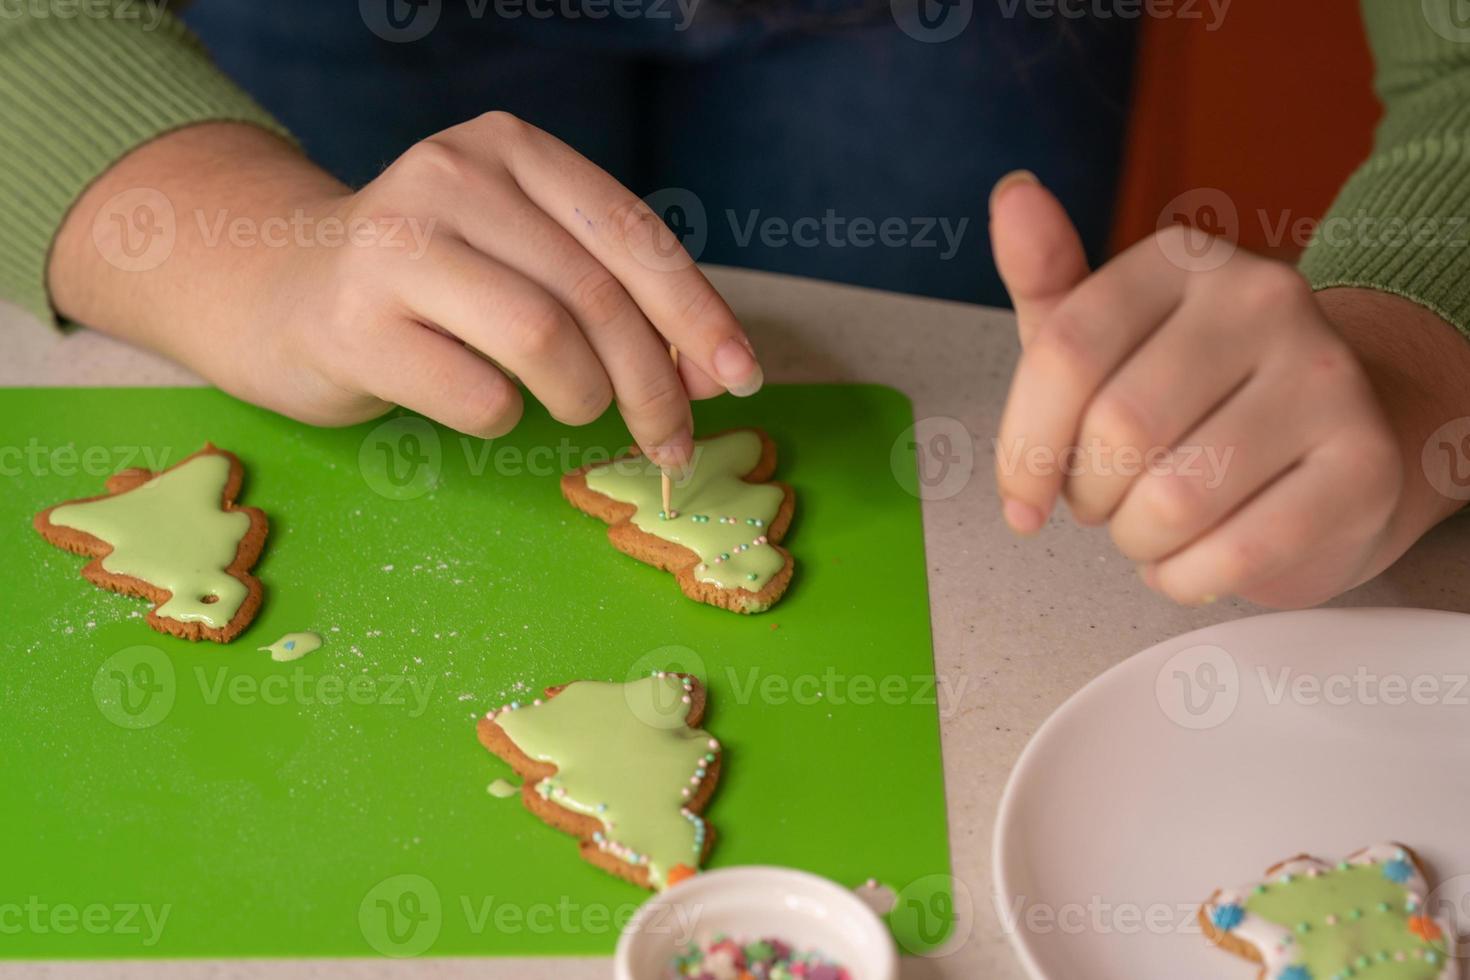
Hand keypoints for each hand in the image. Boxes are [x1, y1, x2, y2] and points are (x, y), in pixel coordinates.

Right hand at [51, 116, 763, 468]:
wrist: (276, 288)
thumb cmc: (428, 282)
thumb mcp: (523, 255)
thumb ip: (612, 294)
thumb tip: (711, 373)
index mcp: (511, 148)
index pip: (632, 234)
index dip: (697, 313)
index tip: (741, 378)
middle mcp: (452, 176)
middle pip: (595, 295)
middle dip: (653, 385)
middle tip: (672, 442)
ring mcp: (395, 245)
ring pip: (544, 340)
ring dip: (581, 398)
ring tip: (570, 407)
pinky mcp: (353, 323)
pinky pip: (478, 395)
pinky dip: (504, 418)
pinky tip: (481, 401)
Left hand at [988, 172, 1464, 607]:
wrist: (1333, 442)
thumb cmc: (1194, 396)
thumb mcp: (1105, 336)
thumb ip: (1048, 280)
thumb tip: (1013, 193)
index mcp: (1184, 260)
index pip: (1067, 351)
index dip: (1024, 447)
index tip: (1020, 498)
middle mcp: (1264, 297)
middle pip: (1118, 429)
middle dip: (1087, 496)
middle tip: (1104, 503)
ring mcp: (1324, 376)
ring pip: (1174, 498)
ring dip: (1137, 541)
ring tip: (1150, 528)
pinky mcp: (1365, 464)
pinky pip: (1236, 551)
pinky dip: (1189, 577)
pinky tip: (1192, 561)